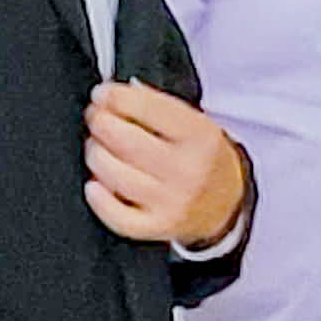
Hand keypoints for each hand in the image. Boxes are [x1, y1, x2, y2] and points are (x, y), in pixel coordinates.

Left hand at [85, 80, 245, 248]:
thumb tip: (112, 96)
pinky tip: (95, 183)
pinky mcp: (157, 226)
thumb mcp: (195, 124)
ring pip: (114, 175)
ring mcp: (172, 202)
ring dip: (96, 155)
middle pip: (126, 141)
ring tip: (97, 147)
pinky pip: (116, 215)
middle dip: (101, 124)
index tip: (102, 94)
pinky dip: (98, 198)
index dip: (117, 97)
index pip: (151, 109)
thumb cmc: (201, 159)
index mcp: (201, 137)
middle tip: (96, 118)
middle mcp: (188, 170)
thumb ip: (157, 108)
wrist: (224, 204)